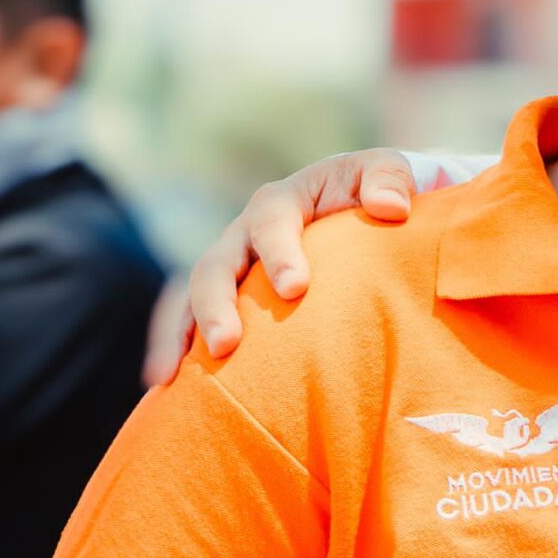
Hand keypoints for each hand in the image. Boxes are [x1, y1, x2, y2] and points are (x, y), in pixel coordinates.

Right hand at [144, 149, 415, 383]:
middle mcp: (246, 233)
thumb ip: (390, 179)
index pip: (273, 223)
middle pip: (217, 264)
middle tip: (227, 343)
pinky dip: (176, 347)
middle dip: (217, 304)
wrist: (357, 208)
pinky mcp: (230, 296)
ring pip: (198, 296)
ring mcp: (233, 266)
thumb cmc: (372, 191)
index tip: (295, 289)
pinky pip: (191, 320)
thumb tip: (391, 207)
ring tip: (181, 376)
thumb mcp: (386, 173)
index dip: (280, 254)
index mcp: (283, 201)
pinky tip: (166, 384)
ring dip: (189, 332)